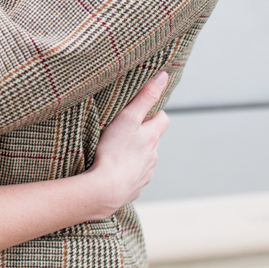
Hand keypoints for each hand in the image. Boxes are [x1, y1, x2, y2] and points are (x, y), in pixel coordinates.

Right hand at [88, 72, 169, 215]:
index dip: (155, 113)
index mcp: (151, 138)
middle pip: (152, 141)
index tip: (142, 111)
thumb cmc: (114, 153)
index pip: (163, 120)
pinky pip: (133, 177)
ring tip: (114, 151)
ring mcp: (144, 174)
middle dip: (141, 135)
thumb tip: (163, 76)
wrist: (105, 190)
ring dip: (133, 154)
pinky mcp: (133, 188)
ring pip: (143, 159)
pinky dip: (126, 172)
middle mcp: (152, 156)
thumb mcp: (127, 119)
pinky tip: (112, 170)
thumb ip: (145, 97)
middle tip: (122, 130)